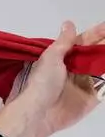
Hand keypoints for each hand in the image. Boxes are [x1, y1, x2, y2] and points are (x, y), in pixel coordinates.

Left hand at [0, 20, 104, 136]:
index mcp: (63, 59)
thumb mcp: (51, 57)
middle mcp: (75, 70)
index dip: (97, 34)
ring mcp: (84, 84)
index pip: (84, 42)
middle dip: (104, 45)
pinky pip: (104, 87)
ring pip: (101, 68)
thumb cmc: (41, 83)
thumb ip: (64, 41)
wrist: (38, 113)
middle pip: (95, 54)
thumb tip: (68, 23)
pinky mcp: (91, 98)